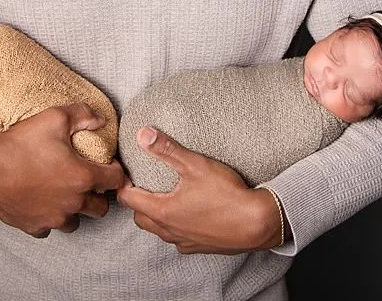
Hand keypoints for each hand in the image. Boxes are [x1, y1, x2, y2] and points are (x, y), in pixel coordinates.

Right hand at [0, 102, 124, 237]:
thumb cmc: (20, 142)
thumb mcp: (55, 117)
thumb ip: (84, 115)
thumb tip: (101, 119)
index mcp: (83, 177)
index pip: (116, 180)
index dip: (116, 170)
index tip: (108, 164)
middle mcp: (73, 202)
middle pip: (101, 207)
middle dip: (99, 194)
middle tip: (88, 181)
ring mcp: (53, 218)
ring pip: (76, 221)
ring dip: (75, 209)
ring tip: (65, 194)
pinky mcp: (34, 226)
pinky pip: (49, 228)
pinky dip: (49, 218)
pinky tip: (43, 204)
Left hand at [115, 126, 283, 254]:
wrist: (258, 224)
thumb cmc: (227, 195)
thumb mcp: (195, 165)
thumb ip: (167, 149)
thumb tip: (142, 134)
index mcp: (163, 212)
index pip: (128, 199)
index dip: (123, 185)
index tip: (125, 174)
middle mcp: (170, 232)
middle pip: (140, 218)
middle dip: (137, 202)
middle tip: (142, 184)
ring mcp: (185, 242)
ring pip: (159, 231)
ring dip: (156, 216)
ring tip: (164, 197)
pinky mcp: (201, 248)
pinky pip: (178, 239)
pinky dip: (176, 227)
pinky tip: (188, 214)